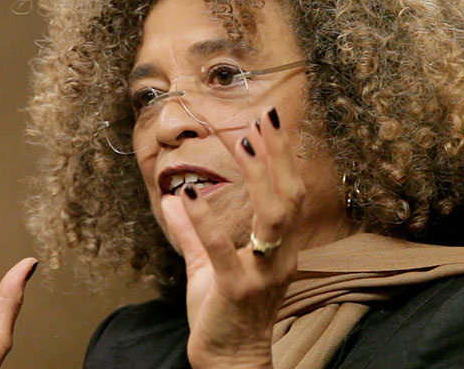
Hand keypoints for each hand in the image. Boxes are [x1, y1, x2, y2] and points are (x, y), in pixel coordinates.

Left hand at [161, 108, 302, 367]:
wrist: (230, 360)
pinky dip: (206, 221)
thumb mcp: (207, 265)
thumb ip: (194, 231)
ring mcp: (260, 273)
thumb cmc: (222, 313)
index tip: (273, 124)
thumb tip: (173, 197)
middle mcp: (278, 257)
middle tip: (266, 118)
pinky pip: (221, 250)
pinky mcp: (234, 289)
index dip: (284, 158)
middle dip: (279, 154)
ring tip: (243, 142)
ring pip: (273, 216)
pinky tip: (189, 195)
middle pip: (289, 196)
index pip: (290, 194)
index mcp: (279, 249)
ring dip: (259, 176)